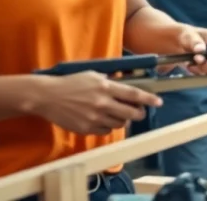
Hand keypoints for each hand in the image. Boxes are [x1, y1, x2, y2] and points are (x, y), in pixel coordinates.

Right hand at [33, 72, 162, 135]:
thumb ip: (110, 81)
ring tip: (116, 113)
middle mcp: (103, 103)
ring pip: (120, 123)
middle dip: (139, 113)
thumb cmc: (71, 83)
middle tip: (139, 111)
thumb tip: (126, 84)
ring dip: (123, 119)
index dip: (148, 99)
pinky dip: (108, 126)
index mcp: (106, 87)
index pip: (133, 94)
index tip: (159, 102)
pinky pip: (106, 131)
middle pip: (131, 113)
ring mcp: (94, 118)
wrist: (48, 97)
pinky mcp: (86, 128)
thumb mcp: (93, 75)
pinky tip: (103, 119)